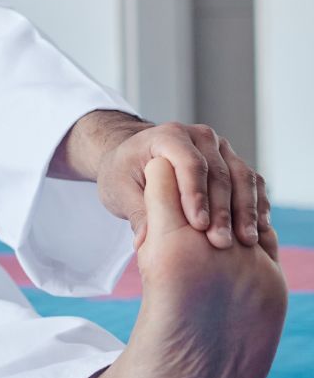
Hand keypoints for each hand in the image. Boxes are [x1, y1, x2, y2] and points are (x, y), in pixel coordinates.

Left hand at [95, 121, 268, 248]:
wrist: (136, 160)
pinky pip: (252, 183)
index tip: (199, 225)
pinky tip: (257, 230)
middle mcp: (200, 136)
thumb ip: (137, 213)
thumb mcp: (120, 191)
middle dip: (221, 210)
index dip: (195, 194)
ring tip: (245, 241)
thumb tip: (144, 241)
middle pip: (218, 173)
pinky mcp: (234, 162)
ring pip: (241, 178)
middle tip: (221, 241)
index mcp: (169, 136)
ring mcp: (221, 148)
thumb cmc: (124, 174)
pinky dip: (256, 205)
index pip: (189, 163)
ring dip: (245, 210)